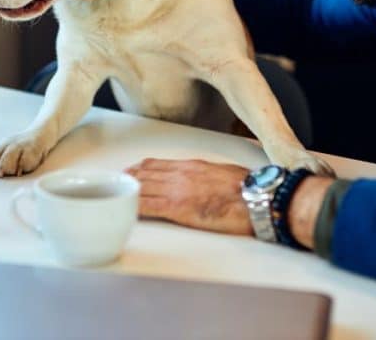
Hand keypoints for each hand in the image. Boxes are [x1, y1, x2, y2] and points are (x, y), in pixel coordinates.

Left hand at [125, 158, 252, 235]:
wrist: (258, 198)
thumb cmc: (249, 188)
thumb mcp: (222, 173)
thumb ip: (206, 175)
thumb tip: (203, 181)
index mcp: (192, 166)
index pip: (158, 164)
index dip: (141, 168)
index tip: (132, 171)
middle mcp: (180, 174)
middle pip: (145, 174)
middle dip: (129, 178)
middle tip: (117, 183)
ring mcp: (177, 190)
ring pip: (143, 188)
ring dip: (128, 192)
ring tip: (117, 196)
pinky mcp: (178, 208)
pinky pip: (149, 206)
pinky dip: (135, 208)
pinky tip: (127, 210)